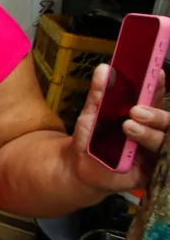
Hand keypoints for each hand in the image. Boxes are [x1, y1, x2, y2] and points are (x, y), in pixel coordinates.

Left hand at [70, 64, 168, 193]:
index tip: (158, 74)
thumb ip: (99, 94)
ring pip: (163, 140)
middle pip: (165, 120)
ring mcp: (154, 151)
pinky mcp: (151, 171)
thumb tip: (104, 68)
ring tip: (128, 126)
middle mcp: (152, 130)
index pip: (155, 97)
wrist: (78, 168)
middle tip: (135, 111)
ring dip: (148, 133)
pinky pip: (162, 162)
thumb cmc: (89, 138)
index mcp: (141, 114)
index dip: (159, 86)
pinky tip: (142, 151)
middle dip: (154, 113)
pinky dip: (156, 155)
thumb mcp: (91, 114)